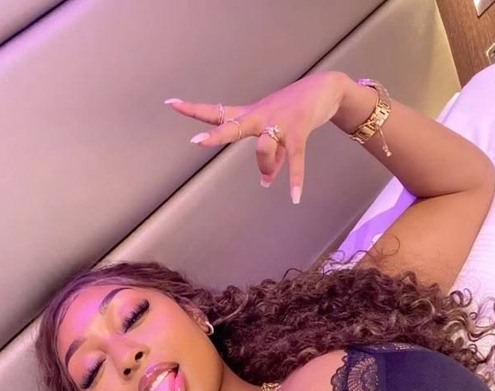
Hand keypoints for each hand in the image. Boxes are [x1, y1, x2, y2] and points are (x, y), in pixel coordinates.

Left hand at [164, 71, 346, 203]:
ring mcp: (278, 122)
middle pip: (231, 126)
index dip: (193, 110)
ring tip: (270, 176)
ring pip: (264, 148)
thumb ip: (268, 159)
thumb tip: (266, 182)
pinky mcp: (298, 131)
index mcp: (249, 116)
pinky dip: (295, 179)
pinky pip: (294, 159)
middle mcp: (259, 116)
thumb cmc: (293, 111)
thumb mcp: (275, 134)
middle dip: (215, 136)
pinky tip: (295, 197)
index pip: (216, 113)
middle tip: (195, 141)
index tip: (170, 103)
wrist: (323, 89)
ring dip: (268, 166)